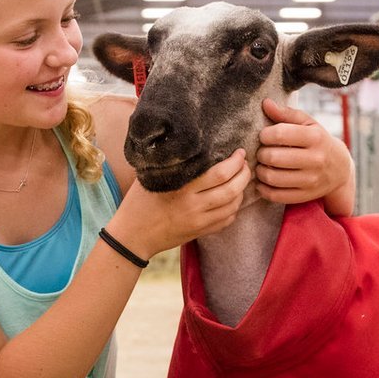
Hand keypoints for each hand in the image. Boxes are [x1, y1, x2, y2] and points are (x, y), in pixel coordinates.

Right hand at [111, 151, 250, 256]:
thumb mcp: (152, 176)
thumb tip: (191, 142)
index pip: (220, 173)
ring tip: (242, 180)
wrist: (133, 235)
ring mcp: (198, 221)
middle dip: (244, 174)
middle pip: (231, 189)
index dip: (235, 161)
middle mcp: (193, 205)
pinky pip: (226, 221)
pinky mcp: (200, 232)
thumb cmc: (139, 201)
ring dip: (242, 191)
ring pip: (233, 206)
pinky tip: (233, 199)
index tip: (239, 152)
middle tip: (246, 164)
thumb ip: (173, 163)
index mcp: (182, 188)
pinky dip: (234, 209)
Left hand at [254, 97, 351, 205]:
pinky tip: (263, 182)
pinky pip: (277, 196)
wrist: (340, 169)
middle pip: (274, 157)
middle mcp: (315, 159)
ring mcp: (311, 180)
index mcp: (315, 138)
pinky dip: (264, 189)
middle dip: (261, 153)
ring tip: (262, 166)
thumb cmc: (318, 141)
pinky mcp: (306, 195)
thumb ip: (287, 114)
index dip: (265, 134)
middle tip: (262, 152)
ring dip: (260, 171)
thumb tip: (265, 103)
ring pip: (273, 178)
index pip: (280, 134)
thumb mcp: (308, 124)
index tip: (264, 136)